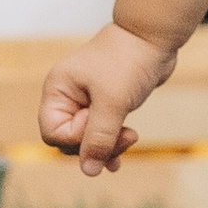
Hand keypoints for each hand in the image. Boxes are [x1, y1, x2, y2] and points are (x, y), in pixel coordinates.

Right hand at [38, 23, 180, 175]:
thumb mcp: (112, 102)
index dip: (77, 140)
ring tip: (131, 142)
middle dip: (96, 145)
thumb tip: (88, 171)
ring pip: (88, 138)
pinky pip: (102, 131)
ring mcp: (86, 100)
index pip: (53, 133)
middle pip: (70, 140)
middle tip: (127, 137)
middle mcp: (67, 96)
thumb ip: (99, 138)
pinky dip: (113, 141)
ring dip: (108, 146)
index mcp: (58, 91)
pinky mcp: (105, 103)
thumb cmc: (128, 61)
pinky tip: (125, 150)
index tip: (101, 125)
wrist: (153, 36)